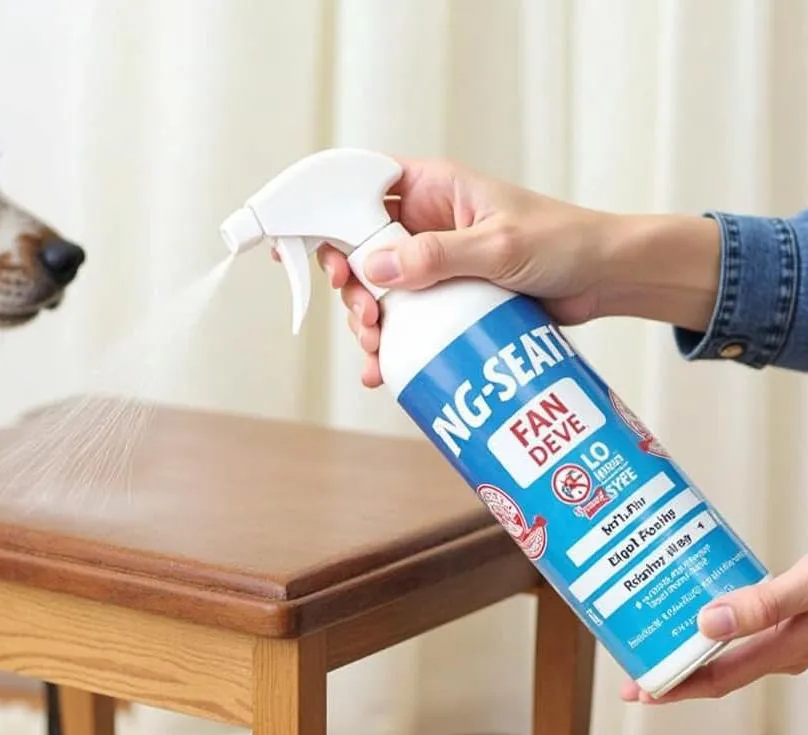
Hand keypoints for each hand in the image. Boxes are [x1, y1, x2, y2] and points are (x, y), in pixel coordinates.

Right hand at [308, 155, 720, 387]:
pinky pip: (405, 320)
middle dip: (350, 286)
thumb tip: (372, 267)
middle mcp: (427, 223)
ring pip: (378, 290)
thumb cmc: (564, 242)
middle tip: (363, 316)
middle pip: (359, 248)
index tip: (305, 247)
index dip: (323, 211)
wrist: (605, 279)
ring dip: (367, 322)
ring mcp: (435, 263)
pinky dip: (390, 345)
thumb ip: (437, 255)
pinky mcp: (447, 299)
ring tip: (377, 350)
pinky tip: (384, 372)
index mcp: (434, 188)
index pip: (360, 187)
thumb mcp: (497, 246)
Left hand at [620, 558, 807, 702]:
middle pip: (717, 668)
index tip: (636, 693)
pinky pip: (746, 627)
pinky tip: (699, 603)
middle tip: (632, 663)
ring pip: (731, 648)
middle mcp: (787, 649)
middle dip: (673, 669)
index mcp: (787, 649)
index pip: (718, 680)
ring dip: (691, 645)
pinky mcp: (795, 617)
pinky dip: (715, 621)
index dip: (674, 689)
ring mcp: (793, 635)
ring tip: (653, 633)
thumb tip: (706, 623)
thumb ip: (765, 604)